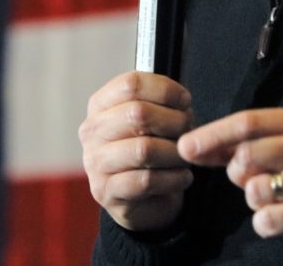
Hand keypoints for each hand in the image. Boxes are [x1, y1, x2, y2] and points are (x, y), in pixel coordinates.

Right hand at [79, 71, 193, 230]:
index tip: (185, 102)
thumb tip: (182, 102)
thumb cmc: (152, 148)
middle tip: (189, 133)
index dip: (165, 90)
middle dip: (174, 122)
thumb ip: (163, 103)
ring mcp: (95, 162)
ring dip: (175, 153)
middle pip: (138, 113)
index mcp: (101, 104)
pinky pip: (146, 180)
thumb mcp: (155, 118)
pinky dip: (173, 179)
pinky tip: (181, 177)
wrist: (144, 199)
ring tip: (185, 158)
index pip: (131, 84)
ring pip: (144, 149)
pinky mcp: (106, 191)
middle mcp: (92, 130)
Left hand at [178, 108, 282, 259]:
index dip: (213, 134)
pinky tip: (278, 217)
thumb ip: (234, 145)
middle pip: (248, 154)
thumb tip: (187, 147)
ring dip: (252, 198)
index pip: (248, 121)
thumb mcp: (275, 146)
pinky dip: (262, 222)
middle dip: (235, 171)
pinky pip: (268, 220)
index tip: (184, 147)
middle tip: (248, 178)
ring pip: (256, 189)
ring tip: (271, 196)